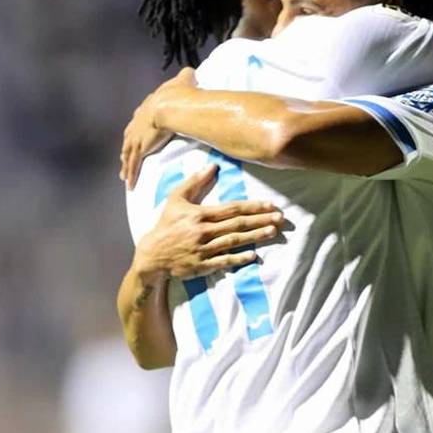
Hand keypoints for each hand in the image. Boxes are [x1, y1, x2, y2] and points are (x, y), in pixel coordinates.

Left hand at [121, 67, 198, 189]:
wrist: (171, 106)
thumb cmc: (178, 93)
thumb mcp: (183, 80)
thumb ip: (186, 76)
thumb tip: (190, 71)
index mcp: (146, 109)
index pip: (138, 121)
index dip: (136, 129)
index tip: (135, 135)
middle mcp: (137, 124)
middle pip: (129, 138)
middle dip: (127, 148)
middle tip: (124, 157)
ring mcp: (137, 137)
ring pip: (128, 154)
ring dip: (125, 165)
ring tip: (124, 175)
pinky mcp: (140, 149)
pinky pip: (133, 165)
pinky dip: (131, 174)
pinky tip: (129, 184)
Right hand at [134, 165, 282, 281]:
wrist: (152, 255)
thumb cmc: (166, 224)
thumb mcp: (175, 198)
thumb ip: (193, 182)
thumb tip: (212, 167)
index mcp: (199, 215)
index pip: (231, 209)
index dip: (252, 206)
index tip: (270, 204)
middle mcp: (203, 231)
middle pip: (237, 224)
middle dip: (260, 220)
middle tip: (280, 218)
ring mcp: (203, 250)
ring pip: (234, 241)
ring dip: (255, 236)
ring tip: (273, 232)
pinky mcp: (202, 265)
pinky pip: (223, 261)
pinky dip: (238, 258)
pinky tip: (253, 255)